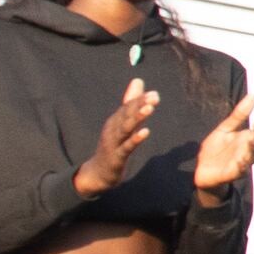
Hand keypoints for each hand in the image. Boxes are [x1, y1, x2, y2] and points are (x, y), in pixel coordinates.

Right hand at [76, 77, 161, 196]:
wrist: (99, 173)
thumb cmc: (114, 146)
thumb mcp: (123, 123)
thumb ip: (131, 103)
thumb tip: (138, 80)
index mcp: (115, 121)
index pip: (127, 107)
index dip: (140, 100)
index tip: (154, 94)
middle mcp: (113, 129)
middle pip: (126, 115)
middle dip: (139, 105)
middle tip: (154, 97)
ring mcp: (114, 143)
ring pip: (126, 128)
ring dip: (137, 118)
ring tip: (149, 109)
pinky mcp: (117, 156)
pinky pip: (127, 147)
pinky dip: (135, 139)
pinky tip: (146, 132)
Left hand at [191, 94, 253, 189]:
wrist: (202, 168)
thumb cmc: (216, 148)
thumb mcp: (225, 128)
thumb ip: (239, 115)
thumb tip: (253, 95)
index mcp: (248, 138)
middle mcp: (248, 150)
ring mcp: (243, 161)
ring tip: (252, 141)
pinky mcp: (233, 173)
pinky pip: (241, 171)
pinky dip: (242, 167)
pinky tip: (240, 161)